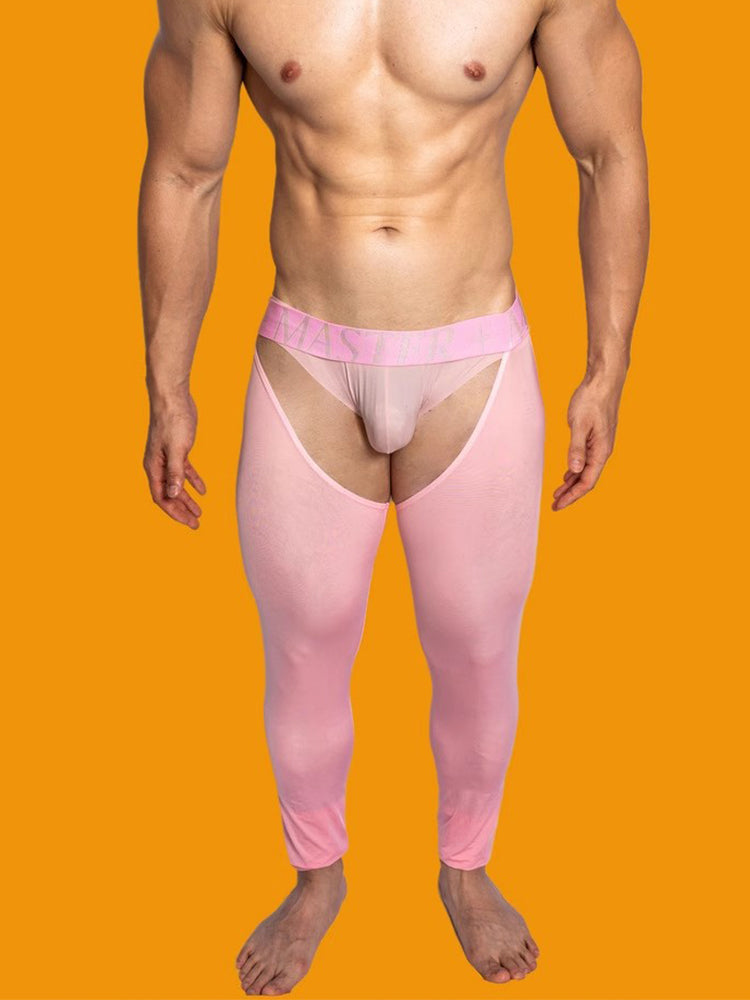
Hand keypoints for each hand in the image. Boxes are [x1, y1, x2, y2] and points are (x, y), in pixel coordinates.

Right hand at [143, 392, 205, 528]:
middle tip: (196, 523)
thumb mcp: (178, 448)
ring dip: (187, 498)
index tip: (189, 522)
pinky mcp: (177, 449)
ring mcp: (166, 457)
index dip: (175, 512)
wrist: (172, 396)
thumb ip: (175, 472)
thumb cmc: (173, 420)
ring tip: (199, 512)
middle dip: (181, 510)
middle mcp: (157, 465)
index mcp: (154, 467)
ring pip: (176, 484)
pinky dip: (192, 481)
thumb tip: (173, 494)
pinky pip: (183, 471)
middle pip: (169, 494)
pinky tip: (203, 490)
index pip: (162, 498)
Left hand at [552, 372, 621, 510]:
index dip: (572, 496)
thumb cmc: (592, 399)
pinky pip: (586, 460)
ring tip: (558, 493)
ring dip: (572, 483)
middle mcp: (603, 451)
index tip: (557, 506)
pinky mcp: (596, 438)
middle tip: (555, 505)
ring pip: (586, 471)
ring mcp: (601, 444)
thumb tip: (574, 470)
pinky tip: (568, 474)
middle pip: (587, 480)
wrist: (604, 380)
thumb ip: (576, 448)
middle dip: (571, 494)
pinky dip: (576, 470)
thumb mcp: (579, 424)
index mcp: (601, 451)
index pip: (587, 482)